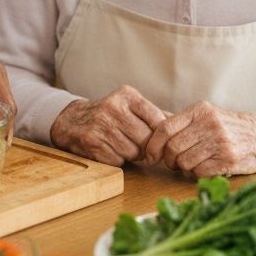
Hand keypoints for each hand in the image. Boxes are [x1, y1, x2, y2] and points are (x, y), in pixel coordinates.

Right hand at [50, 85, 166, 165]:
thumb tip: (184, 125)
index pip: (158, 119)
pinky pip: (118, 160)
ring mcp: (101, 125)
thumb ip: (155, 115)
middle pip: (147, 139)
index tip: (158, 140)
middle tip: (138, 144)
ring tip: (121, 145)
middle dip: (146, 147)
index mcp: (127, 95)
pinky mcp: (92, 142)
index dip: (160, 135)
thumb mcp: (130, 106)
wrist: (72, 121)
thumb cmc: (110, 116)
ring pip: (133, 152)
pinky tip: (109, 149)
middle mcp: (113, 107)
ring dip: (131, 155)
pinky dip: (117, 160)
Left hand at [143, 102, 255, 176]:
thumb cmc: (227, 128)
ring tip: (188, 165)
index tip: (150, 155)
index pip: (164, 128)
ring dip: (182, 168)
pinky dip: (196, 174)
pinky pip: (200, 172)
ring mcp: (220, 142)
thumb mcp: (205, 115)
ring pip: (185, 161)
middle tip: (171, 163)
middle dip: (167, 159)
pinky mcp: (229, 160)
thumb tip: (149, 130)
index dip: (153, 144)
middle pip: (172, 147)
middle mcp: (209, 124)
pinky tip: (202, 169)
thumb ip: (181, 122)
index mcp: (199, 110)